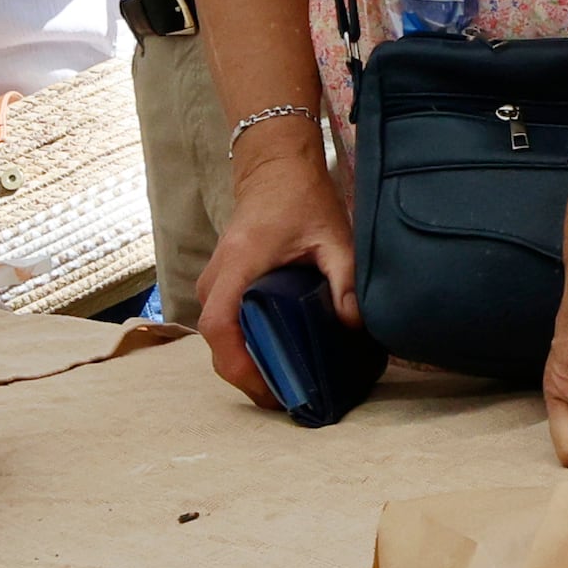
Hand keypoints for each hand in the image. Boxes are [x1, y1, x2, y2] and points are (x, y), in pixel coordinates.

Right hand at [189, 124, 355, 411]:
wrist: (274, 169)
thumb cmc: (299, 198)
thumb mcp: (333, 236)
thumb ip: (345, 278)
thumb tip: (353, 323)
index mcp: (239, 264)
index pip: (219, 326)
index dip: (239, 366)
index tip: (269, 390)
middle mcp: (217, 276)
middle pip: (217, 344)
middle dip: (248, 376)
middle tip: (290, 398)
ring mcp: (214, 281)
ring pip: (219, 338)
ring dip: (246, 364)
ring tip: (287, 383)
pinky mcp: (221, 285)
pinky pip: (224, 326)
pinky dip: (245, 347)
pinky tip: (277, 358)